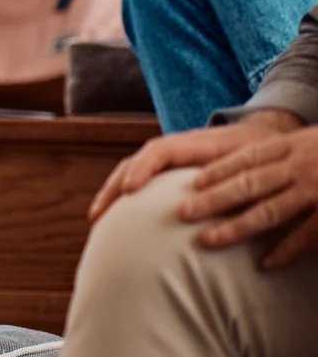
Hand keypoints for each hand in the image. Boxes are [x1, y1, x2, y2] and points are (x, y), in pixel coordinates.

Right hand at [90, 108, 302, 220]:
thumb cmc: (257, 154)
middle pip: (134, 162)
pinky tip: (114, 217)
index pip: (160, 150)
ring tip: (97, 221)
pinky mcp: (167, 170)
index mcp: (195, 143)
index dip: (142, 169)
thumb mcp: (249, 164)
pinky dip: (122, 196)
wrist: (259, 136)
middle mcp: (173, 148)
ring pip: (130, 171)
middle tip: (98, 216)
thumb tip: (218, 206)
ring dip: (111, 194)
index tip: (129, 191)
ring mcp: (167, 158)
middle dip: (112, 188)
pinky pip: (138, 179)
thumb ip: (233, 179)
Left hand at [181, 123, 317, 265]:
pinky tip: (266, 265)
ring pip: (270, 210)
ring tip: (207, 240)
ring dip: (236, 227)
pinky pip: (308, 234)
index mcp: (296, 146)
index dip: (219, 170)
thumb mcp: (315, 143)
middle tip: (182, 212)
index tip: (192, 183)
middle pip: (250, 183)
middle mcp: (303, 166)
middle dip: (214, 198)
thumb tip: (258, 169)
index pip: (249, 157)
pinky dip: (287, 250)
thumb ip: (291, 154)